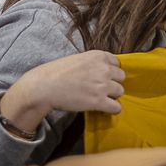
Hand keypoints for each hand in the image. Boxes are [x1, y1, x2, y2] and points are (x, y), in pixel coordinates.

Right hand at [2, 50, 124, 132]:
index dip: (110, 72)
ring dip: (111, 96)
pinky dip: (111, 110)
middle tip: (100, 89)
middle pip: (121, 78)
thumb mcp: (78, 59)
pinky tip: (103, 109)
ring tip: (99, 99)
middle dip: (112, 83)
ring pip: (120, 92)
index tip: (102, 77)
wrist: (44, 86)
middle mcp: (104, 69)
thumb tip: (103, 72)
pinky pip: (117, 107)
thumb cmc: (56, 72)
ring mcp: (103, 85)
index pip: (117, 64)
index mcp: (99, 56)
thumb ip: (93, 63)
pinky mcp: (99, 101)